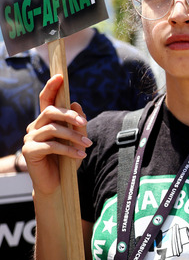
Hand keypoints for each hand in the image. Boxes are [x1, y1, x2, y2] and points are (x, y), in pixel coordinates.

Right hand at [23, 75, 91, 196]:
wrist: (58, 183)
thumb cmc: (68, 159)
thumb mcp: (77, 140)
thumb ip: (78, 124)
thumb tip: (76, 104)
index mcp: (46, 121)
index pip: (47, 100)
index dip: (52, 87)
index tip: (60, 76)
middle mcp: (35, 126)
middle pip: (50, 112)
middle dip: (69, 115)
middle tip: (84, 124)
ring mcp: (30, 138)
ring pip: (53, 129)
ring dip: (73, 136)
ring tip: (87, 145)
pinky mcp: (29, 150)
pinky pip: (51, 145)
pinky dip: (69, 150)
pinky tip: (81, 155)